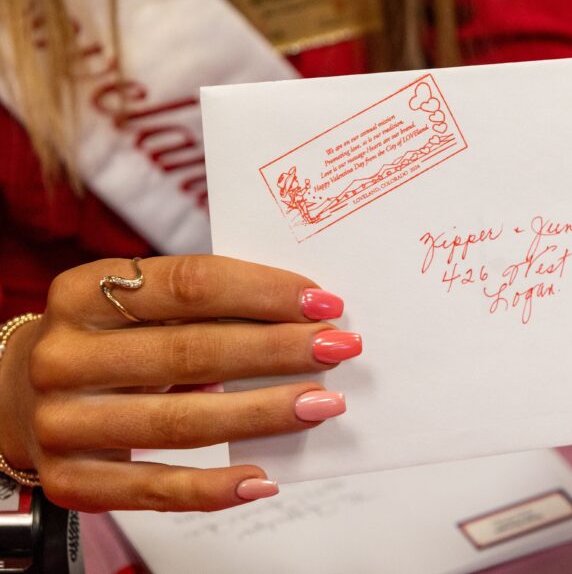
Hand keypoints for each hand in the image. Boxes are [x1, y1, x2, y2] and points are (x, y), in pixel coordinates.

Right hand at [0, 255, 360, 511]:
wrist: (20, 395)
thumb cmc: (108, 339)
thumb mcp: (136, 305)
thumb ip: (203, 304)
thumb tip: (304, 314)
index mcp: (82, 292)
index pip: (188, 284)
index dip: (263, 292)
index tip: (323, 302)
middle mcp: (63, 356)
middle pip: (191, 353)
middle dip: (277, 351)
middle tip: (338, 349)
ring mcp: (62, 423)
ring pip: (181, 422)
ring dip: (263, 414)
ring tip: (322, 404)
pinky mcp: (72, 480)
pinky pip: (154, 490)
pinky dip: (214, 487)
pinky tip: (263, 478)